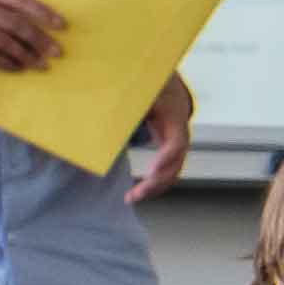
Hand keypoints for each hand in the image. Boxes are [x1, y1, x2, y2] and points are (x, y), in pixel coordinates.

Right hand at [0, 0, 60, 71]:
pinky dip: (7, 63)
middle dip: (39, 38)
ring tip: (40, 64)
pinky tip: (18, 68)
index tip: (60, 25)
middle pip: (14, 22)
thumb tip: (36, 13)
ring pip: (4, 41)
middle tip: (56, 51)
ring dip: (26, 55)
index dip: (42, 12)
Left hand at [126, 74, 192, 203]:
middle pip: (175, 164)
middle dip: (156, 182)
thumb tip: (103, 117)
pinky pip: (167, 171)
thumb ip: (128, 104)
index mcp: (175, 117)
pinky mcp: (169, 152)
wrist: (169, 87)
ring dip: (154, 188)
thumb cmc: (154, 88)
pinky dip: (154, 184)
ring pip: (172, 172)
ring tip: (131, 198)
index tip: (151, 171)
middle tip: (135, 194)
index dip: (166, 158)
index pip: (177, 143)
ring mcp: (177, 145)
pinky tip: (136, 192)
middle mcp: (180, 135)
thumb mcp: (143, 92)